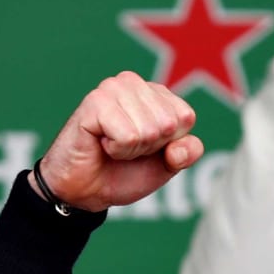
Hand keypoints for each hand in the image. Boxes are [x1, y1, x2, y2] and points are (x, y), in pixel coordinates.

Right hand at [33, 71, 202, 211]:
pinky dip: (118, 150)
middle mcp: (133, 83)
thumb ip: (187, 153)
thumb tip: (179, 147)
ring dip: (132, 149)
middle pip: (168, 124)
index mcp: (155, 92)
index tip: (145, 146)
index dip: (169, 143)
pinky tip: (101, 143)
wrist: (86, 190)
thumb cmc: (124, 171)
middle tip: (125, 146)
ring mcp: (112, 89)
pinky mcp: (94, 102)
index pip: (185, 117)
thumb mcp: (167, 165)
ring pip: (149, 130)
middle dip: (150, 146)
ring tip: (112, 144)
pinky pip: (129, 136)